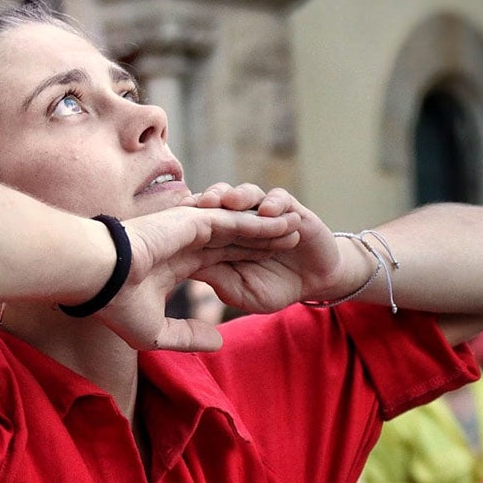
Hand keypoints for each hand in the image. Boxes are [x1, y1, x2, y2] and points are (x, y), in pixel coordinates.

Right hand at [92, 197, 302, 351]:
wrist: (101, 277)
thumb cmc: (117, 306)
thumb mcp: (157, 333)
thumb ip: (188, 336)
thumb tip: (217, 342)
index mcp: (174, 265)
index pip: (217, 264)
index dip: (242, 266)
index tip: (266, 272)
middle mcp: (184, 243)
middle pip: (234, 243)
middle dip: (263, 245)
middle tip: (294, 247)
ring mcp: (189, 229)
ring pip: (240, 229)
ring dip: (270, 231)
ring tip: (298, 231)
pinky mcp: (195, 219)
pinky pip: (238, 222)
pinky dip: (262, 224)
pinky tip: (285, 224)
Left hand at [185, 183, 346, 310]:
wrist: (313, 283)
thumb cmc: (271, 287)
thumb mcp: (239, 289)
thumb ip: (216, 277)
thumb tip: (182, 268)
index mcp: (222, 235)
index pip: (199, 219)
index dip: (186, 218)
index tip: (170, 222)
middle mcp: (240, 218)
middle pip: (218, 199)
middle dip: (208, 199)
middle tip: (199, 204)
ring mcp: (265, 211)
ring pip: (246, 192)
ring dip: (238, 195)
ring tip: (231, 201)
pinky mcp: (291, 209)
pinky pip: (280, 199)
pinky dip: (273, 203)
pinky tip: (267, 211)